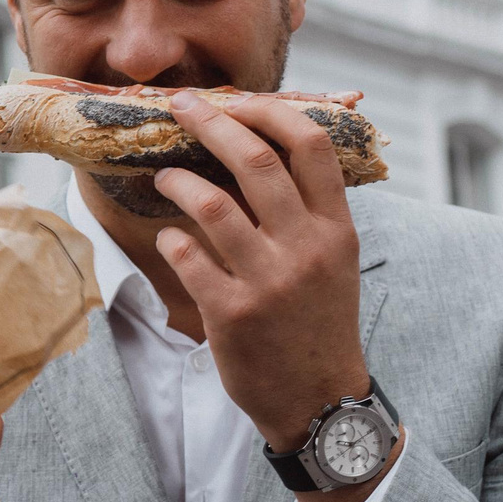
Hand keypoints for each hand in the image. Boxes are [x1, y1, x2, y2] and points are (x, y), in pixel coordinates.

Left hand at [152, 89, 381, 501]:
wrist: (321, 401)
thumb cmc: (319, 323)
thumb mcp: (334, 261)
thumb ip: (308, 210)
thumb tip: (263, 147)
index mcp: (337, 228)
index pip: (309, 144)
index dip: (268, 110)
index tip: (234, 99)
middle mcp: (307, 248)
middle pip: (256, 159)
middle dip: (211, 123)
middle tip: (181, 108)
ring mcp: (269, 282)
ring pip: (213, 204)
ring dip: (179, 181)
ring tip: (165, 177)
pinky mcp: (232, 314)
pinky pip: (188, 257)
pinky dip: (172, 240)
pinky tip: (170, 239)